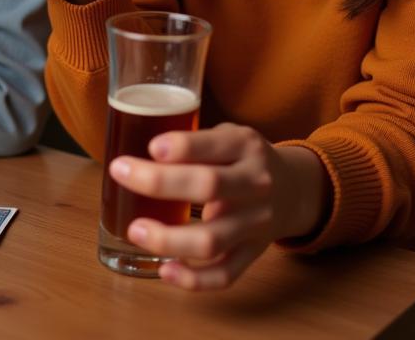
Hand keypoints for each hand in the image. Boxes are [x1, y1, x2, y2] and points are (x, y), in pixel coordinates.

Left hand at [109, 124, 330, 289]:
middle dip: (160, 182)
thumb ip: (194, 143)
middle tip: (120, 173)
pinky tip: (164, 269)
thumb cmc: (242, 158)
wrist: (294, 189)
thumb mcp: (228, 136)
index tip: (151, 146)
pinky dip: (194, 279)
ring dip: (169, 238)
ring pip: (213, 239)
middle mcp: (255, 184)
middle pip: (209, 186)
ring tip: (135, 230)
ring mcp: (257, 224)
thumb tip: (138, 151)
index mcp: (246, 145)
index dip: (183, 147)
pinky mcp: (253, 254)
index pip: (216, 144)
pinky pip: (225, 274)